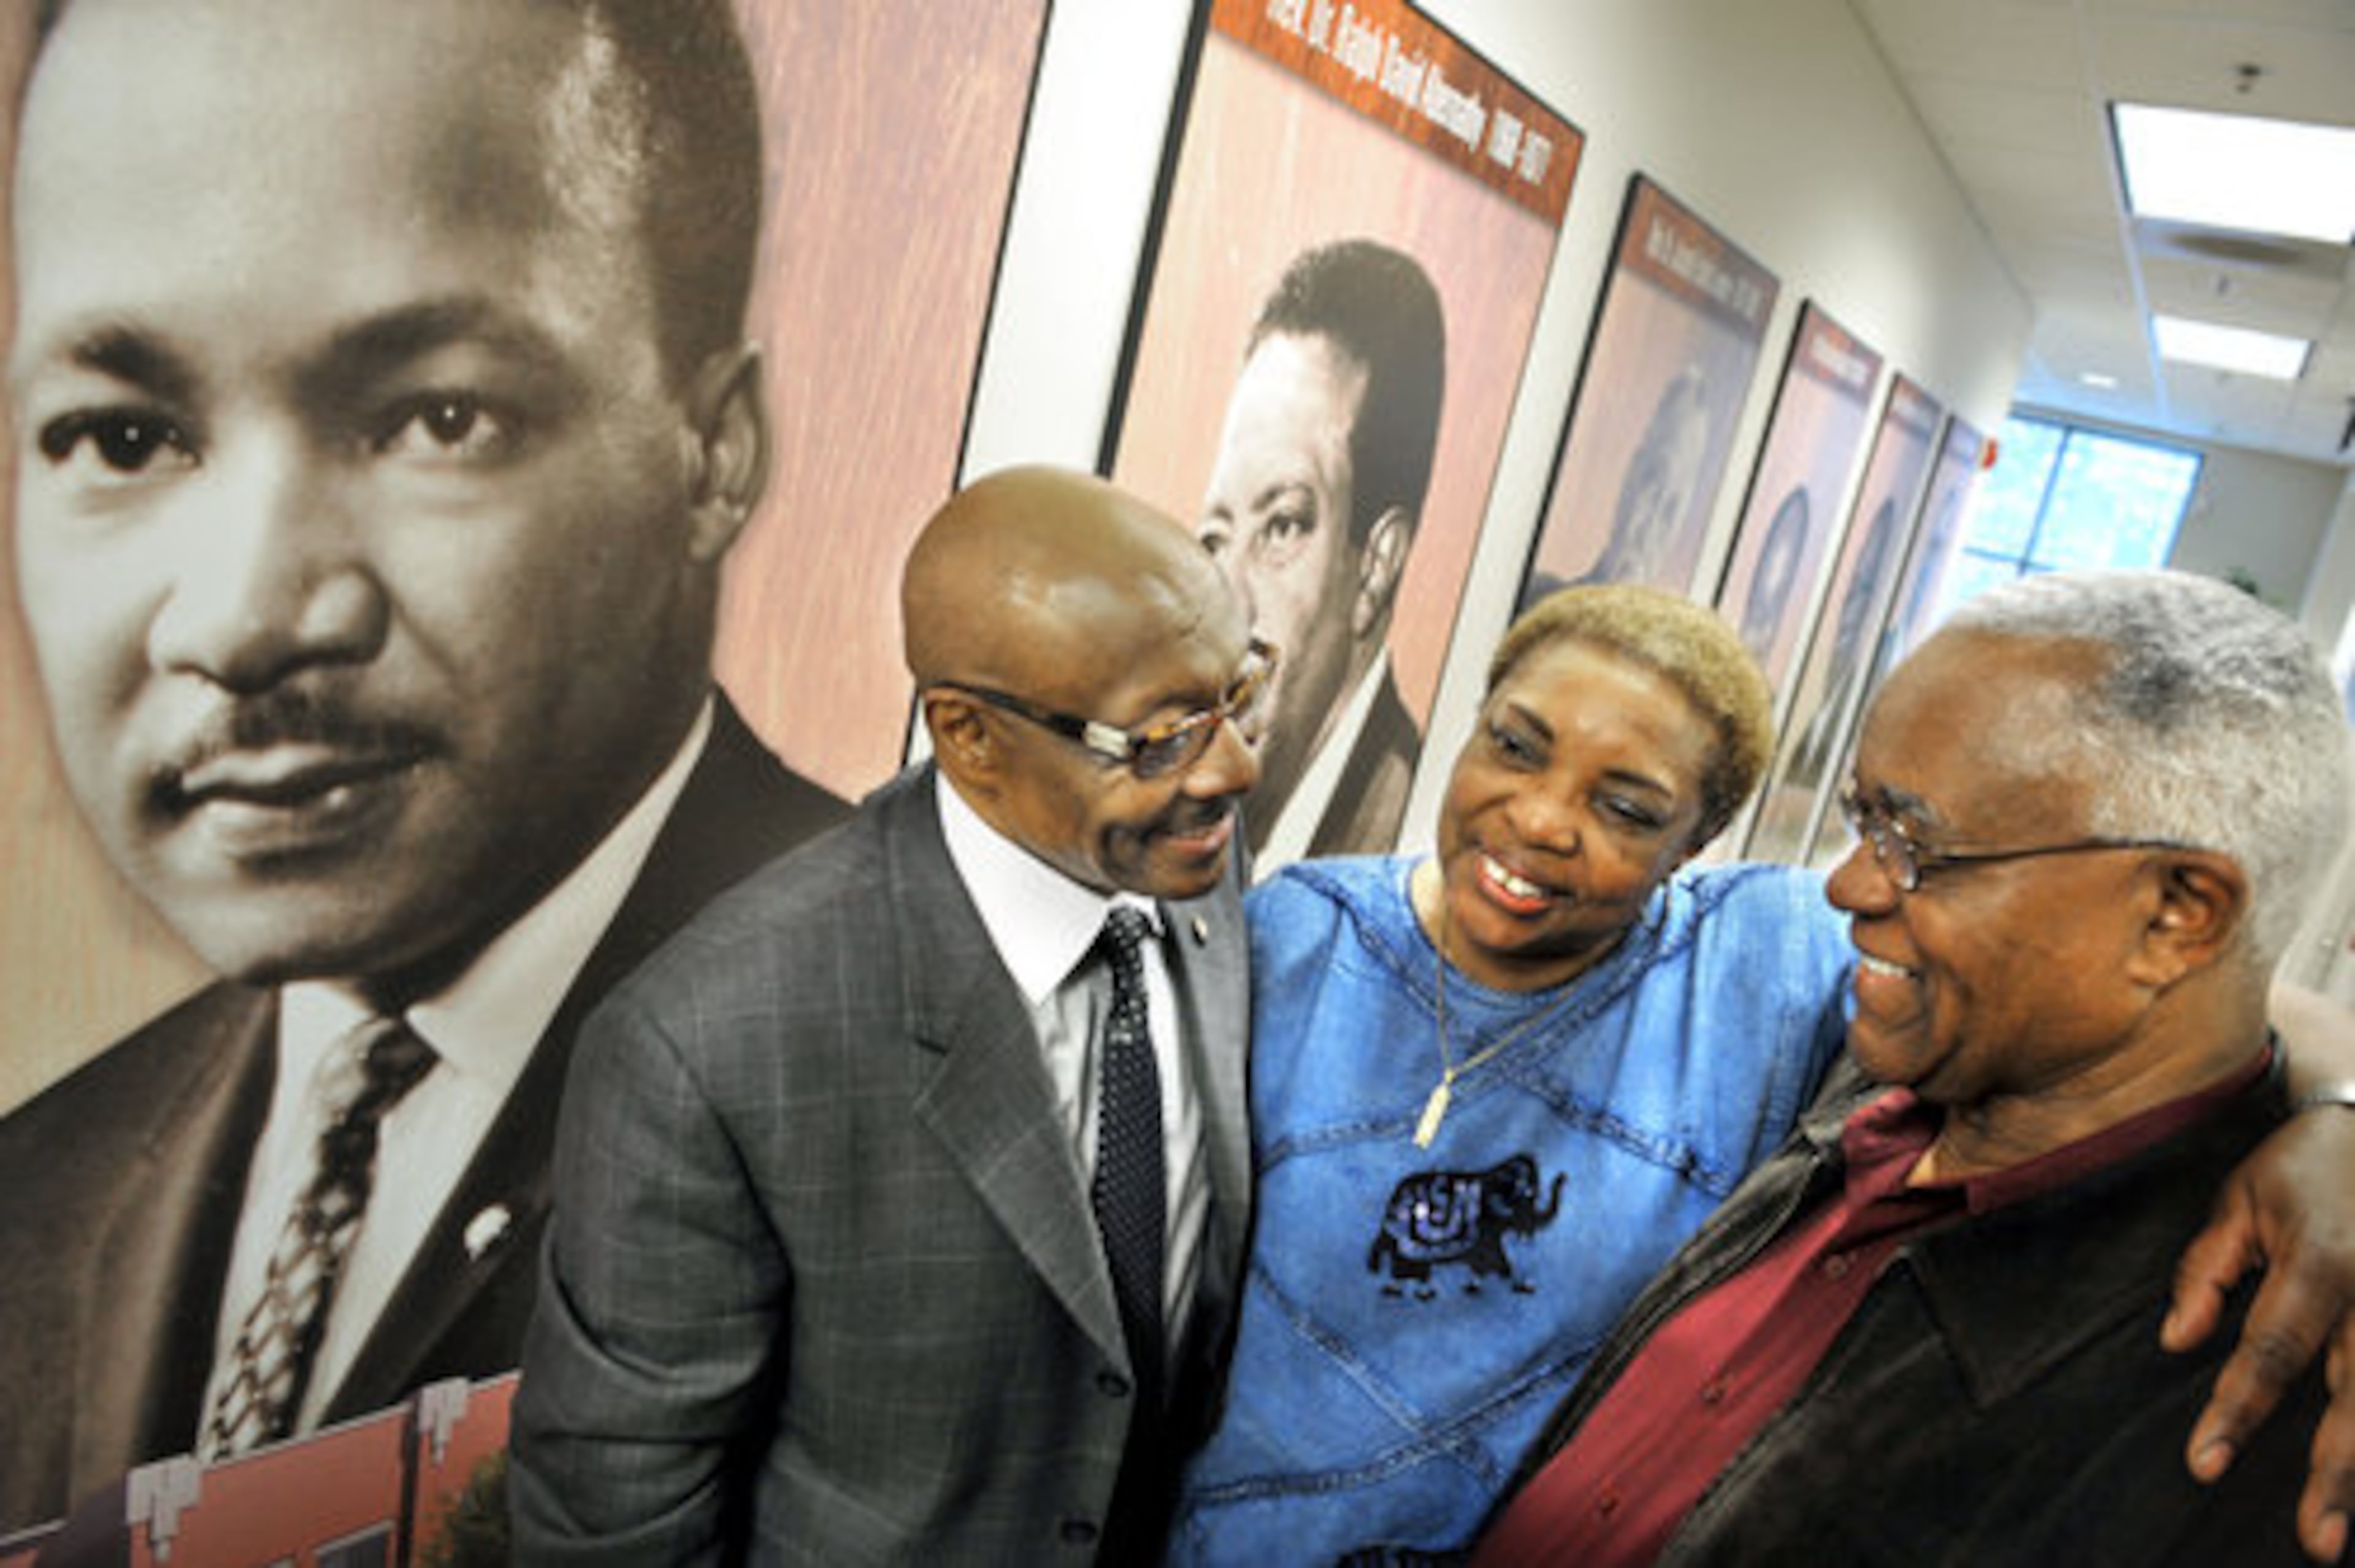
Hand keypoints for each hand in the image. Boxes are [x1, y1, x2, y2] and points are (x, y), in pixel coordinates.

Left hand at [2167, 1107, 2354, 1562]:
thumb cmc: (2304, 1164)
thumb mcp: (2241, 1199)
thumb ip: (2205, 1271)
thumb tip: (2177, 1343)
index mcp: (2318, 1261)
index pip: (2270, 1351)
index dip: (2237, 1411)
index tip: (2204, 1464)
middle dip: (2335, 1471)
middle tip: (2315, 1540)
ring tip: (2341, 1531)